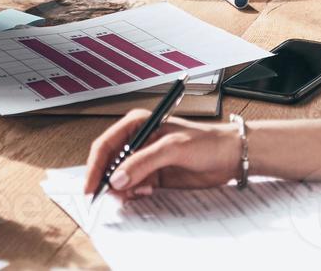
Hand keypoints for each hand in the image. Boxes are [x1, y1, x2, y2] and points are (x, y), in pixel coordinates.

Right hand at [83, 111, 239, 201]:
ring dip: (122, 189)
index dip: (96, 166)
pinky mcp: (154, 175)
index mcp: (138, 124)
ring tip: (134, 193)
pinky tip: (145, 192)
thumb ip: (143, 162)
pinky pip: (135, 187)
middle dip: (107, 180)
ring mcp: (146, 160)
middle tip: (109, 196)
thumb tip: (117, 179)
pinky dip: (134, 193)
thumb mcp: (172, 148)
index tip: (91, 186)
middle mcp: (138, 141)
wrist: (229, 156)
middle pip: (110, 163)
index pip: (106, 145)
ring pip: (121, 178)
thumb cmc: (206, 142)